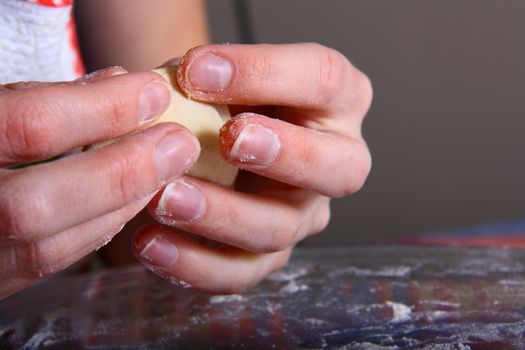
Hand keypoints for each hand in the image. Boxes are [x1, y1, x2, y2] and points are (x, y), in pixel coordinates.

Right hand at [0, 67, 199, 299]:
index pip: (23, 125)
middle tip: (179, 142)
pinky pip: (48, 262)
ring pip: (46, 244)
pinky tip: (133, 200)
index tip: (152, 92)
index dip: (98, 108)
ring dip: (120, 202)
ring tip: (167, 168)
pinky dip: (100, 228)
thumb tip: (114, 83)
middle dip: (121, 170)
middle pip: (36, 203)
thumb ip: (33, 96)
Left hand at [133, 43, 371, 293]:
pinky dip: (195, 264)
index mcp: (337, 99)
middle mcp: (335, 161)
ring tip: (166, 198)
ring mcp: (304, 213)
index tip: (196, 69)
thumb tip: (174, 86)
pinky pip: (242, 272)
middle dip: (285, 155)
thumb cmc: (225, 97)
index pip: (323, 79)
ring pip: (281, 228)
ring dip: (224, 215)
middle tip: (230, 139)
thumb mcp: (223, 72)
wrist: (213, 141)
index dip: (265, 73)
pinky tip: (152, 242)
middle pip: (337, 169)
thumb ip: (210, 73)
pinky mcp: (269, 254)